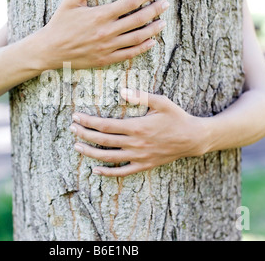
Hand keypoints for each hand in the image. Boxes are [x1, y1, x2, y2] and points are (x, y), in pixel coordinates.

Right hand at [36, 0, 168, 69]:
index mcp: (100, 15)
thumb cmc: (60, 24)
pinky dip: (142, 48)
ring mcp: (108, 47)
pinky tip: (151, 42)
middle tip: (165, 4)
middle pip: (137, 20)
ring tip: (163, 23)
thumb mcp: (71, 1)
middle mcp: (107, 31)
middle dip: (154, 10)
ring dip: (152, 29)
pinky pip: (129, 54)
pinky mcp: (106, 59)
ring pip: (136, 38)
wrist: (50, 50)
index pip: (129, 3)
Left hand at [69, 88, 208, 176]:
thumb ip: (141, 96)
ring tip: (77, 146)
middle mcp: (135, 143)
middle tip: (71, 129)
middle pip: (103, 141)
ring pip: (109, 157)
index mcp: (137, 127)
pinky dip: (108, 173)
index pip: (105, 125)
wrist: (193, 138)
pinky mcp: (144, 165)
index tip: (76, 117)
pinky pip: (123, 172)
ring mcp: (139, 156)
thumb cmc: (176, 117)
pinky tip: (95, 170)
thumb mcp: (162, 102)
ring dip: (90, 152)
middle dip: (84, 134)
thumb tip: (121, 91)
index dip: (88, 122)